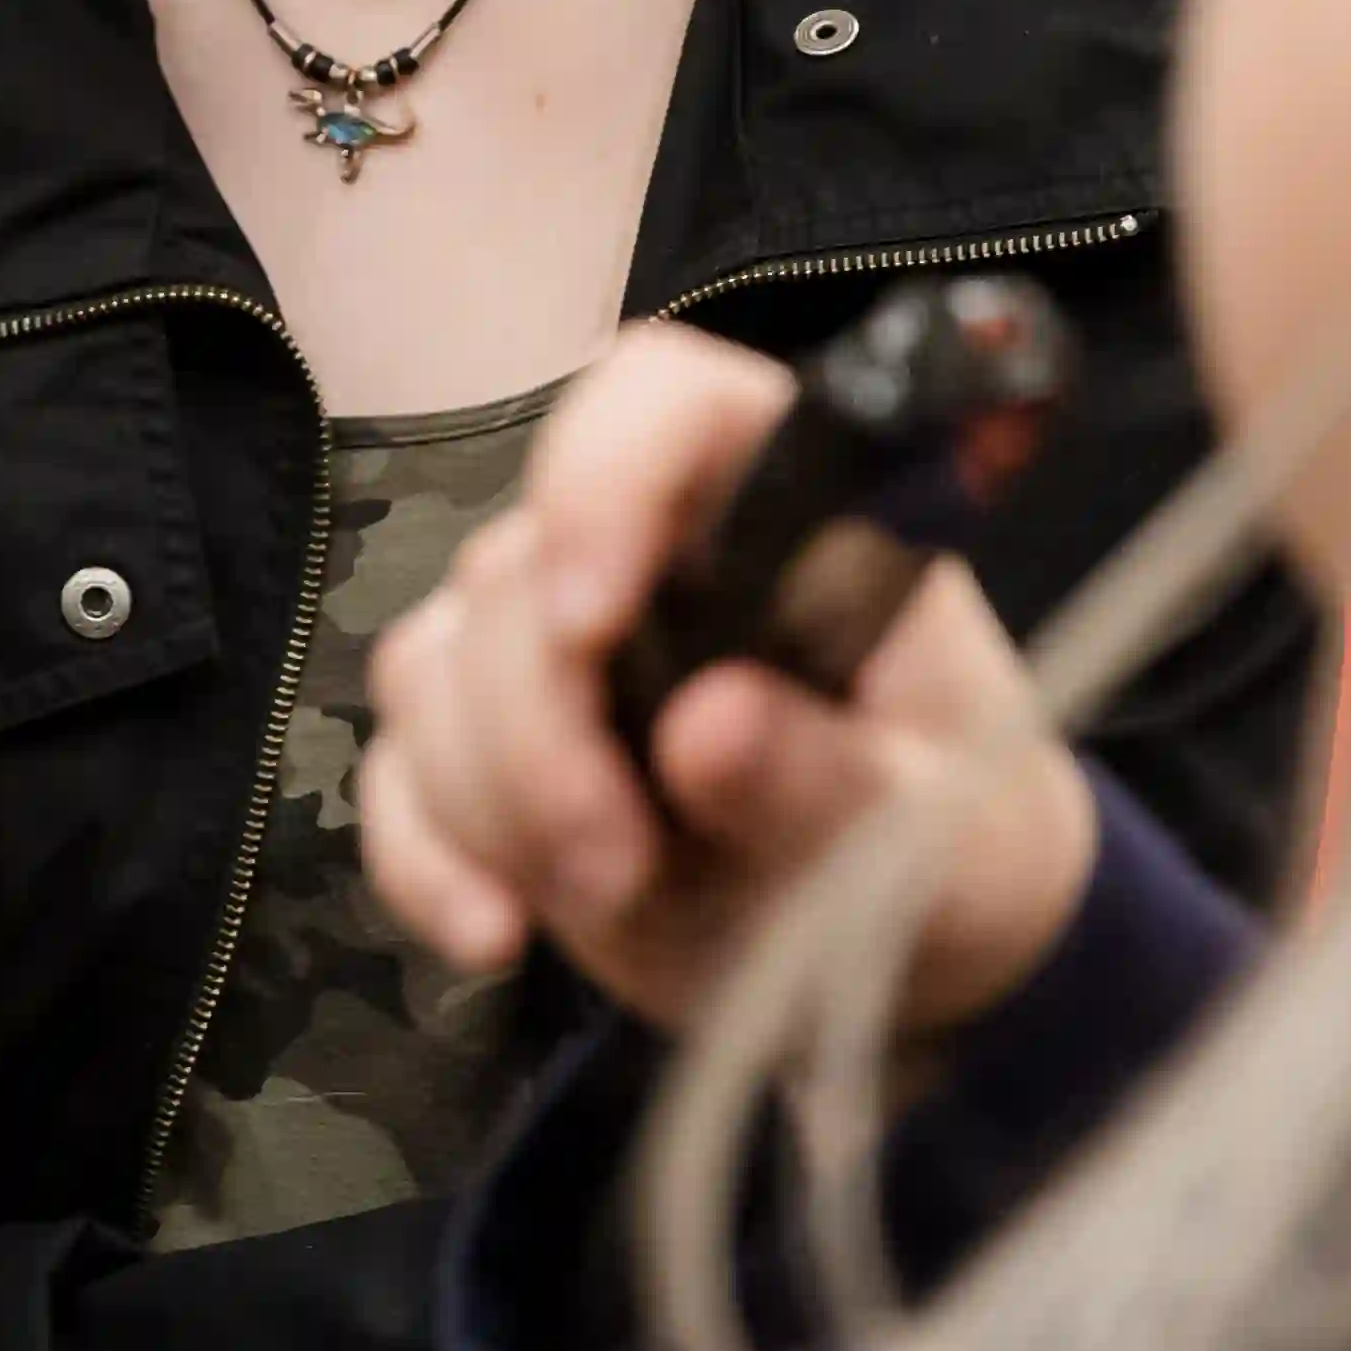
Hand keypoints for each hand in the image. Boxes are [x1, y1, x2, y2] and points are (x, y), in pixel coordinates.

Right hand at [363, 324, 1095, 1033]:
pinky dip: (424, 857)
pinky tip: (493, 936)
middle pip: (512, 572)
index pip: (661, 402)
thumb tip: (708, 728)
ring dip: (491, 801)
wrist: (919, 949)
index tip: (593, 620)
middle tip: (622, 867)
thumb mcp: (931, 831)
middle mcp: (644, 548)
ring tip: (611, 902)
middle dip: (538, 733)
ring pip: (432, 665)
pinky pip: (396, 772)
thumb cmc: (954, 841)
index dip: (602, 477)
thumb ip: (825, 778)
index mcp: (777, 509)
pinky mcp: (489, 750)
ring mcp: (548, 645)